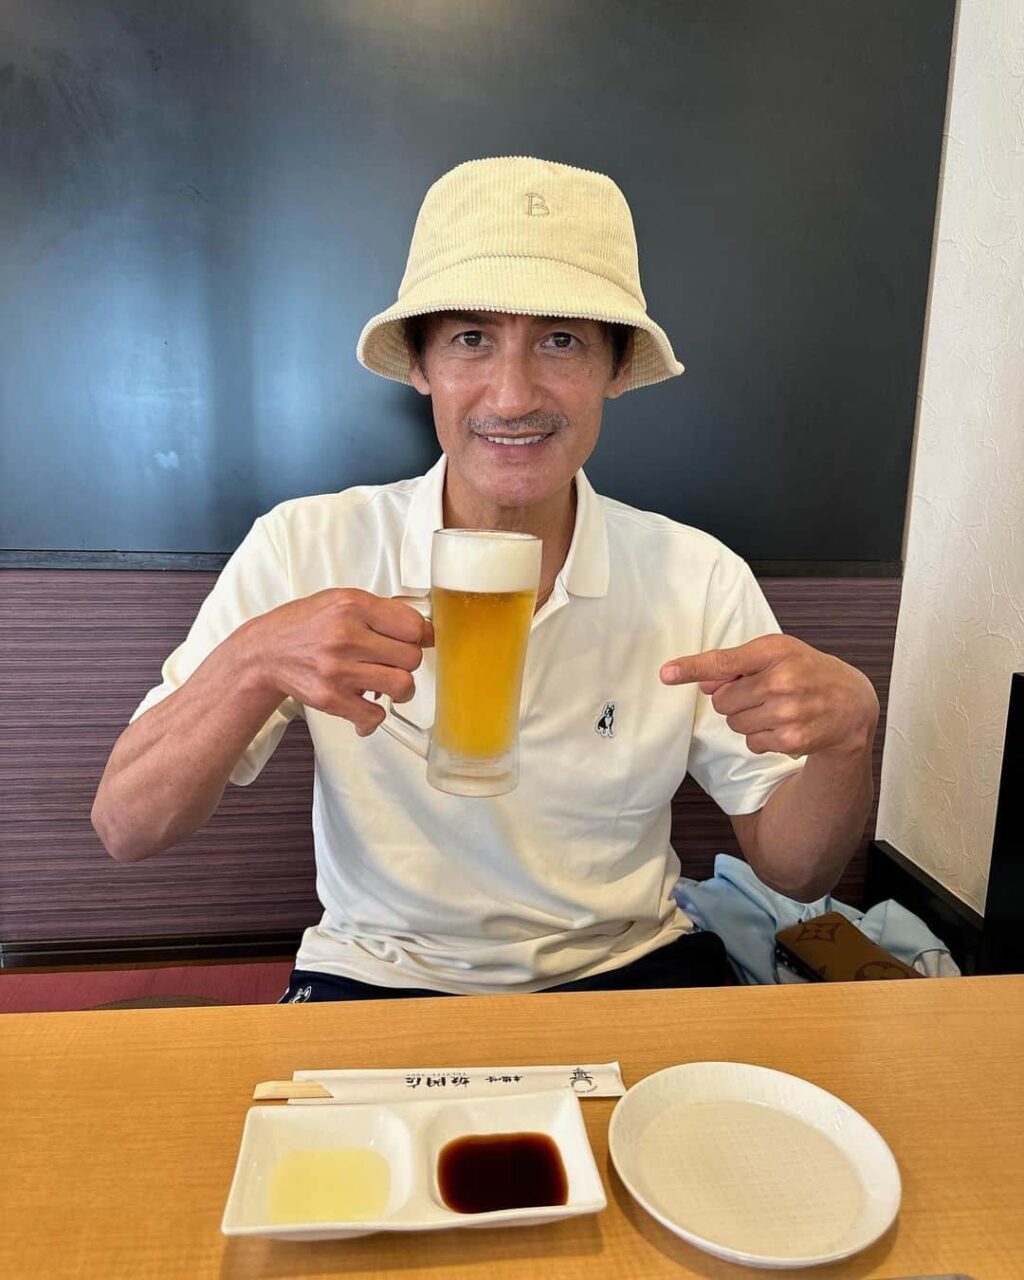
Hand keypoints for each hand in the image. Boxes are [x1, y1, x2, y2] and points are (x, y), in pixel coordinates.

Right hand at [241, 589, 433, 736]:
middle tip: (392, 661)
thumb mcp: (341, 601)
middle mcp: (345, 636)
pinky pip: (375, 715)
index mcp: (352, 606)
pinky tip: (365, 704)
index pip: (412, 626)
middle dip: (406, 661)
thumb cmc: (306, 625)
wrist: (265, 651)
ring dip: (399, 688)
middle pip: (411, 658)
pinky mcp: (330, 698)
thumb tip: (426, 631)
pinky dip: (374, 715)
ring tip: (385, 683)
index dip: (419, 635)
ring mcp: (337, 669)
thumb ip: (382, 612)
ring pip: (401, 686)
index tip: (413, 640)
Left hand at [660, 634, 878, 758]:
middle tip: (761, 693)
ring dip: (746, 719)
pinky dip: (760, 737)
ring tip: (775, 708)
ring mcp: (787, 712)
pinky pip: (751, 742)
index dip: (691, 668)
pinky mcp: (791, 740)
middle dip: (733, 699)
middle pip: (722, 700)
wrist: (851, 703)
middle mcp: (782, 680)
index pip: (723, 661)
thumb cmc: (807, 671)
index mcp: (775, 651)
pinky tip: (783, 725)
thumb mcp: (776, 654)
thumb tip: (702, 684)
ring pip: (734, 723)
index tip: (666, 673)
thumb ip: (736, 664)